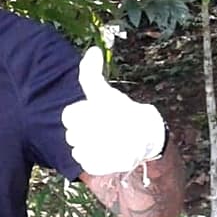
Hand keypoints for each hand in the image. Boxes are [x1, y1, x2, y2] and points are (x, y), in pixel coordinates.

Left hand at [61, 47, 165, 175]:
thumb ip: (91, 73)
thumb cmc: (122, 111)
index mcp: (96, 110)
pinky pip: (84, 163)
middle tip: (101, 128)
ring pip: (76, 149)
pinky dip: (92, 159)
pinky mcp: (102, 166)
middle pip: (71, 134)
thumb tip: (93, 50)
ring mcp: (99, 150)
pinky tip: (103, 151)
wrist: (147, 137)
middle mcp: (97, 131)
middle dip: (83, 130)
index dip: (80, 114)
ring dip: (86, 145)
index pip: (69, 115)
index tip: (95, 114)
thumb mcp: (104, 91)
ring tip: (103, 140)